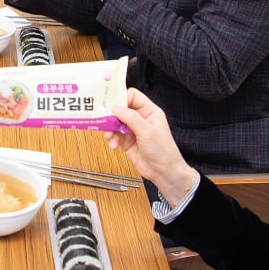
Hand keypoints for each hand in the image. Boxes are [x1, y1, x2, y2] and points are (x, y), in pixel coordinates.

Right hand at [104, 88, 197, 205]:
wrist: (164, 173)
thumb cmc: (164, 151)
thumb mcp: (148, 132)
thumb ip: (131, 118)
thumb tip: (116, 108)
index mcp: (149, 112)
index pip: (132, 96)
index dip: (121, 98)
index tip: (111, 104)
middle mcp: (140, 119)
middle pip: (121, 109)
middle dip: (111, 115)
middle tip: (104, 119)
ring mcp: (132, 130)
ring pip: (115, 122)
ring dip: (109, 129)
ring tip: (109, 136)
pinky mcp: (126, 141)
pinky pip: (114, 135)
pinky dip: (111, 139)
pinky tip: (113, 144)